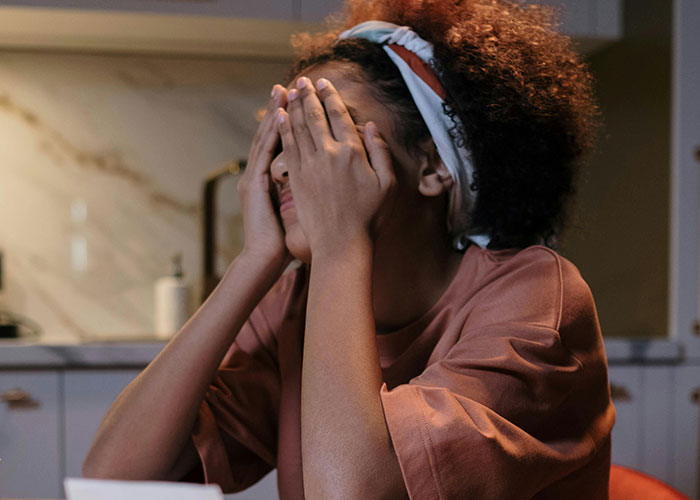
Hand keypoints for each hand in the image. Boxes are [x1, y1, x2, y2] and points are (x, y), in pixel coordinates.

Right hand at [238, 84, 292, 271]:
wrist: (264, 259)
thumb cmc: (283, 242)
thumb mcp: (292, 209)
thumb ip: (299, 189)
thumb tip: (316, 176)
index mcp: (270, 178)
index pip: (283, 143)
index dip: (292, 121)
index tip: (303, 101)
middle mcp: (260, 173)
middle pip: (273, 134)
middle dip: (282, 109)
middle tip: (290, 85)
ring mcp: (255, 176)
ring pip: (267, 138)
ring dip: (275, 113)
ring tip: (283, 90)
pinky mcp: (255, 185)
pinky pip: (265, 154)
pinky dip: (272, 135)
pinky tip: (280, 117)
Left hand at [276, 76, 396, 258]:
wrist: (341, 243)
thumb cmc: (369, 217)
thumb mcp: (387, 184)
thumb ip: (380, 152)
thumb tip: (371, 126)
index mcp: (352, 152)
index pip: (339, 115)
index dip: (330, 96)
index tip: (323, 83)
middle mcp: (328, 154)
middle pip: (315, 116)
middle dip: (307, 95)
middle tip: (302, 81)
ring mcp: (309, 165)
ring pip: (298, 128)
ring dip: (292, 107)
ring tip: (288, 92)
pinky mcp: (296, 178)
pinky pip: (287, 146)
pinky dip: (283, 129)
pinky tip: (279, 117)